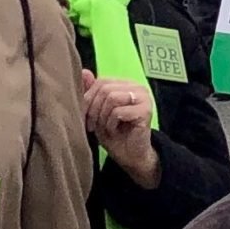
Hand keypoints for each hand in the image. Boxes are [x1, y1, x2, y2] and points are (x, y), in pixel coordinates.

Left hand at [80, 71, 161, 187]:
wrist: (130, 156)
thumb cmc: (113, 134)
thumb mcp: (96, 113)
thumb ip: (91, 93)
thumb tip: (84, 71)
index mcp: (125, 84)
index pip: (100, 82)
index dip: (88, 99)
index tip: (85, 117)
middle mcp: (137, 87)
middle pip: (104, 89)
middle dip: (93, 110)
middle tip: (93, 126)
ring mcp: (144, 98)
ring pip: (111, 98)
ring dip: (102, 117)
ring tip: (106, 128)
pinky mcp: (146, 111)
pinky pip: (118, 112)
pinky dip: (111, 124)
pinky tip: (115, 131)